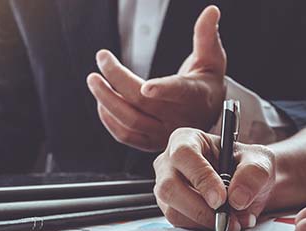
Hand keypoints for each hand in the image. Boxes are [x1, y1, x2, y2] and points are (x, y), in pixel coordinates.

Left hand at [86, 6, 226, 151]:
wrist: (206, 115)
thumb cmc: (207, 83)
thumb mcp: (212, 58)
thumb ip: (206, 35)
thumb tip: (211, 10)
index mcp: (196, 96)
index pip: (179, 92)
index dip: (163, 90)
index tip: (146, 86)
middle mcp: (179, 118)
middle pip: (143, 102)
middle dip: (117, 79)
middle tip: (102, 58)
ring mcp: (163, 133)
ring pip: (130, 121)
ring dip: (106, 100)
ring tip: (93, 80)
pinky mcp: (150, 142)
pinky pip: (125, 135)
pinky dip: (108, 118)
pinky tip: (101, 100)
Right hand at [153, 128, 274, 230]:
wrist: (247, 186)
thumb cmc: (247, 165)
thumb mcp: (260, 161)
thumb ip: (253, 174)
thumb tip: (236, 198)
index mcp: (186, 140)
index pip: (183, 155)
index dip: (201, 177)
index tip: (221, 198)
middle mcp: (169, 163)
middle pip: (169, 187)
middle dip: (199, 208)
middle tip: (226, 218)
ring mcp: (166, 188)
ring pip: (173, 210)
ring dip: (205, 221)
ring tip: (233, 221)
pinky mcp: (171, 209)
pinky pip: (181, 224)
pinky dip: (205, 228)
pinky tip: (224, 222)